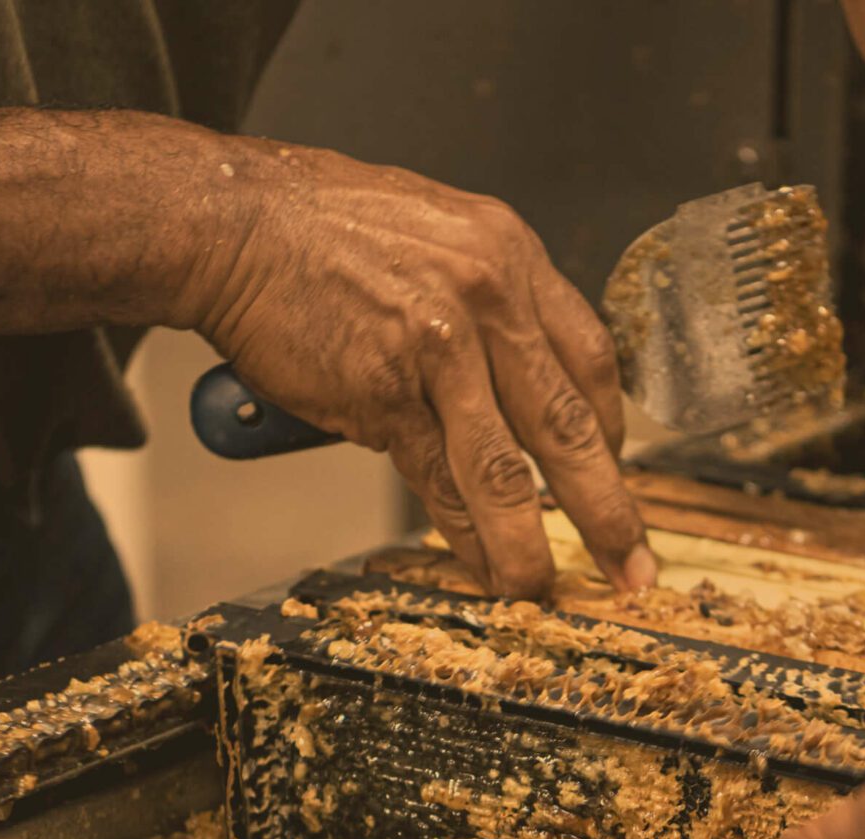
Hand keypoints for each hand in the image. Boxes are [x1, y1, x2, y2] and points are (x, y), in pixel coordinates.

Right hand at [190, 141, 654, 599]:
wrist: (232, 223)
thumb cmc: (318, 225)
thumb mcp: (433, 229)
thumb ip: (481, 294)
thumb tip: (507, 368)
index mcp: (510, 255)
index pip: (590, 357)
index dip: (609, 429)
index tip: (613, 470)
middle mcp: (488, 299)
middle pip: (569, 425)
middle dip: (607, 508)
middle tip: (632, 566)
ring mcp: (439, 349)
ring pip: (506, 469)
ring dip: (529, 544)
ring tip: (544, 590)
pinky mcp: (385, 393)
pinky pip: (439, 482)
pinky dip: (464, 534)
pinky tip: (480, 565)